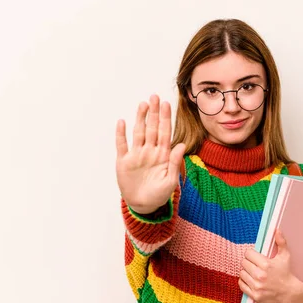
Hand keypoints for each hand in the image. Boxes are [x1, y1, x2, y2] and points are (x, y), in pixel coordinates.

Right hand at [115, 95, 185, 213]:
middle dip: (153, 113)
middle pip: (152, 128)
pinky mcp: (124, 162)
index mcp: (163, 155)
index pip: (165, 132)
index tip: (166, 104)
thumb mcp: (170, 181)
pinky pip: (122, 145)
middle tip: (154, 97)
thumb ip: (175, 162)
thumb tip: (181, 145)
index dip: (165, 118)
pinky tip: (122, 122)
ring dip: (140, 118)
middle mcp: (150, 151)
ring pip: (138, 132)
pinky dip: (121, 134)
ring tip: (142, 104)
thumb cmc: (159, 194)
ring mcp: (136, 155)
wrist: (143, 206)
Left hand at [239, 229, 295, 302]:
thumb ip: (281, 242)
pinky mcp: (254, 295)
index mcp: (266, 264)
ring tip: (253, 272)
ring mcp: (256, 286)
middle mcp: (260, 275)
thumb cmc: (286, 272)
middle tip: (254, 264)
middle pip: (243, 263)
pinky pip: (241, 284)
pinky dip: (244, 281)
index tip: (254, 256)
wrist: (289, 292)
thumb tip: (276, 230)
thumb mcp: (285, 256)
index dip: (251, 254)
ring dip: (246, 272)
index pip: (248, 253)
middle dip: (248, 262)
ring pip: (241, 273)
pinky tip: (251, 280)